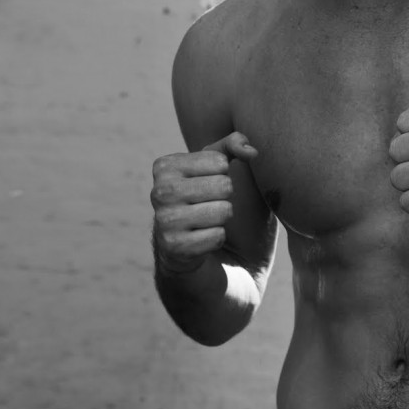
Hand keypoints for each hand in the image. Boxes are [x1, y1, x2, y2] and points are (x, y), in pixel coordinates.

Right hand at [151, 131, 257, 273]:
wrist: (215, 261)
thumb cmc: (223, 210)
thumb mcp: (228, 172)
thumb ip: (234, 147)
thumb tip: (250, 149)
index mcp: (166, 167)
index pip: (220, 161)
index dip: (228, 178)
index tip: (213, 190)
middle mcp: (158, 191)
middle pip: (223, 185)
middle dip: (229, 201)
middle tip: (214, 211)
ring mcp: (163, 221)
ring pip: (222, 211)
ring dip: (225, 222)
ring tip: (209, 226)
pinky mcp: (173, 248)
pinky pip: (217, 235)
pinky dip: (219, 241)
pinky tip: (205, 244)